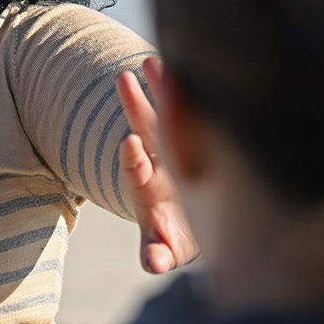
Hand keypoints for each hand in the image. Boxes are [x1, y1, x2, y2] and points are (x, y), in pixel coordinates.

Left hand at [117, 56, 198, 273]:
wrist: (199, 225)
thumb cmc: (180, 239)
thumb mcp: (171, 250)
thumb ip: (159, 253)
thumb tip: (153, 263)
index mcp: (149, 191)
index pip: (137, 171)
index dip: (132, 159)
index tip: (129, 141)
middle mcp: (158, 165)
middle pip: (145, 131)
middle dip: (136, 106)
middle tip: (124, 79)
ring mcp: (175, 151)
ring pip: (166, 115)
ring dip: (161, 88)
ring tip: (152, 59)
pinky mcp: (192, 141)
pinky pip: (190, 110)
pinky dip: (185, 90)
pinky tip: (178, 61)